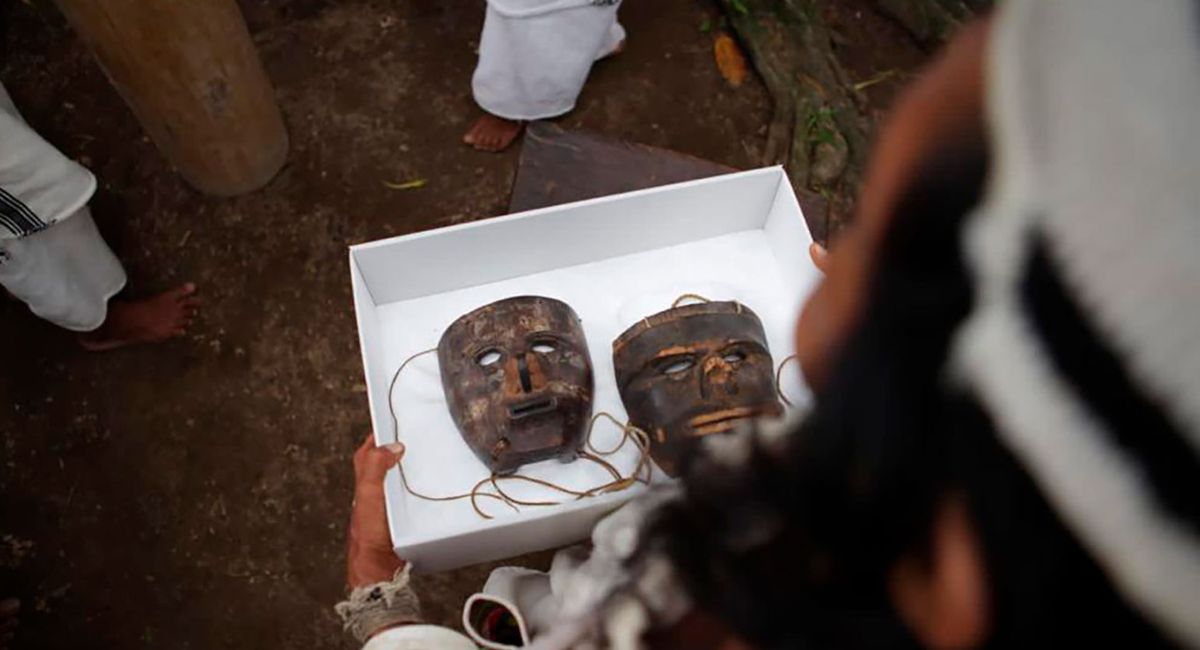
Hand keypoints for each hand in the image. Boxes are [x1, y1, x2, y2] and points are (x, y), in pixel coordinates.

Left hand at [346, 433, 406, 588]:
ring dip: (404, 472)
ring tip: (420, 460)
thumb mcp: (369, 497)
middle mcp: (372, 497)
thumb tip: (391, 447)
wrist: (378, 572)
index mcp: (363, 486)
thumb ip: (375, 470)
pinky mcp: (397, 524)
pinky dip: (414, 492)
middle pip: (379, 467)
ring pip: (393, 484)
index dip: (375, 439)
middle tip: (408, 438)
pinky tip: (426, 493)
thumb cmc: (370, 537)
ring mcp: (384, 511)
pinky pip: (405, 501)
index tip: (388, 424)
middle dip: (391, 452)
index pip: (366, 454)